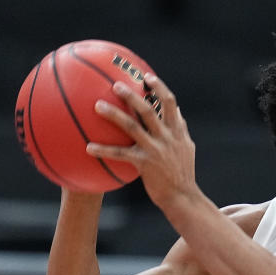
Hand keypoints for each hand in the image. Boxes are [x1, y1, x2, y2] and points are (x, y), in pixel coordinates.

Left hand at [86, 73, 200, 209]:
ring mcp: (156, 150)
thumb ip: (181, 129)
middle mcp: (167, 137)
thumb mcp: (187, 148)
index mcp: (177, 131)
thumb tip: (178, 111)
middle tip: (116, 85)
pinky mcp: (145, 164)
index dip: (159, 88)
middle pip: (149, 110)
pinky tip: (88, 147)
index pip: (170, 103)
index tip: (146, 76)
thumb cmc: (183, 173)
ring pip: (132, 127)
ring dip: (114, 115)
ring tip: (97, 105)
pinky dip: (104, 150)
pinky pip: (121, 154)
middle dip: (132, 95)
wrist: (183, 197)